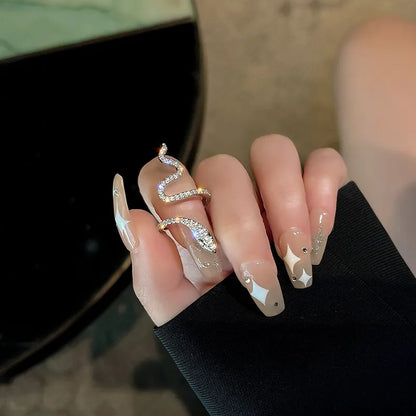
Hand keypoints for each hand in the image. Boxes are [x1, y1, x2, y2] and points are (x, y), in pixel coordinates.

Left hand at [112, 134, 347, 325]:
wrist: (279, 348)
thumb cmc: (226, 324)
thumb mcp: (184, 313)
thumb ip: (154, 274)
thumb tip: (134, 219)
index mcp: (187, 216)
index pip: (163, 177)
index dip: (178, 206)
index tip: (206, 258)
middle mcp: (225, 192)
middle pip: (222, 167)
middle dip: (242, 227)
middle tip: (262, 283)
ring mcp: (270, 185)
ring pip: (272, 150)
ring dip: (286, 206)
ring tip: (297, 262)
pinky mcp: (316, 187)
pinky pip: (324, 163)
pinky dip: (324, 195)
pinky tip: (320, 239)